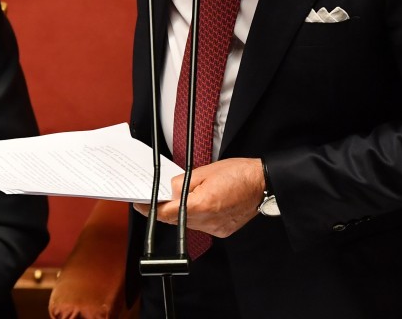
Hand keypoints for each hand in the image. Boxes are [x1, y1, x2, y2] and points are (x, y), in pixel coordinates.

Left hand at [134, 158, 264, 237]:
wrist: (263, 184)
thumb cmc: (237, 173)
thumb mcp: (203, 171)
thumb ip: (181, 183)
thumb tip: (168, 192)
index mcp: (201, 205)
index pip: (167, 213)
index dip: (150, 210)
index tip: (139, 205)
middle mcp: (208, 221)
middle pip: (176, 220)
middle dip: (166, 209)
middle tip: (160, 197)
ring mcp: (216, 228)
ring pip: (189, 223)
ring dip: (182, 212)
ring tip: (185, 197)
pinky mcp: (223, 231)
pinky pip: (202, 225)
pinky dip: (197, 216)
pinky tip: (200, 204)